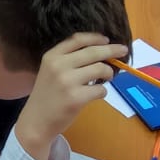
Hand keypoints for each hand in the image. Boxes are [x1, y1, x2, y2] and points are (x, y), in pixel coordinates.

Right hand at [14, 33, 127, 159]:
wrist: (36, 122)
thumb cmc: (46, 96)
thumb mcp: (49, 71)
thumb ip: (68, 60)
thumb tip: (101, 52)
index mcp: (52, 56)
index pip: (78, 39)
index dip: (95, 37)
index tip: (106, 40)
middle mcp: (59, 65)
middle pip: (94, 51)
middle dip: (112, 50)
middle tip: (123, 50)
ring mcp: (68, 82)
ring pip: (101, 68)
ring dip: (108, 73)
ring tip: (106, 78)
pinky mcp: (76, 98)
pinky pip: (101, 89)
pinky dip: (102, 91)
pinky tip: (95, 94)